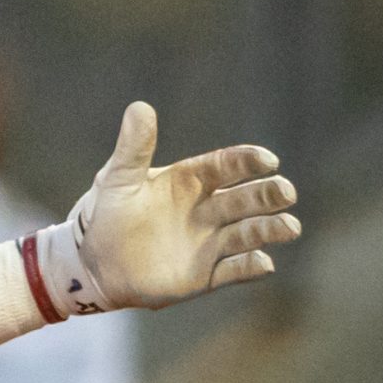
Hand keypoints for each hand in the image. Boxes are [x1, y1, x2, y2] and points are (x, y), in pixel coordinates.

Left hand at [44, 101, 300, 313]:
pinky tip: (264, 264)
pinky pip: (233, 271)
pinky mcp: (204, 275)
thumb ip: (134, 147)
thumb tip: (139, 107)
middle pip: (246, 199)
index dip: (248, 161)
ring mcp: (209, 243)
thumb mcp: (117, 178)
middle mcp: (208, 210)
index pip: (227, 166)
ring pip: (248, 233)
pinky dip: (249, 268)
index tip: (267, 160)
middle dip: (267, 195)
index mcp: (192, 180)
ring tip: (290, 227)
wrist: (91, 262)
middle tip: (285, 192)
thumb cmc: (106, 214)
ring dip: (269, 229)